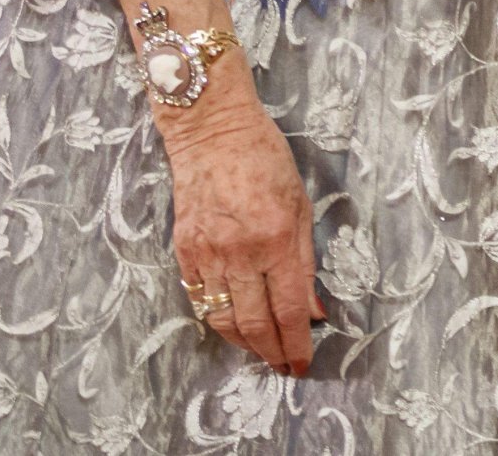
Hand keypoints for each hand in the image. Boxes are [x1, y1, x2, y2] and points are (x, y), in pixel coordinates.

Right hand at [167, 85, 324, 376]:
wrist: (212, 129)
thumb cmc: (264, 157)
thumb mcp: (300, 203)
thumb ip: (305, 261)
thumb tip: (313, 311)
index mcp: (276, 238)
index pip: (288, 310)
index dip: (297, 345)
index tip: (303, 364)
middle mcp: (240, 252)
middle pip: (255, 324)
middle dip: (273, 354)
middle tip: (284, 367)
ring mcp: (208, 253)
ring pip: (224, 320)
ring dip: (245, 345)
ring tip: (261, 352)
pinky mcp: (185, 250)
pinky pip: (200, 300)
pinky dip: (217, 319)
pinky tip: (232, 324)